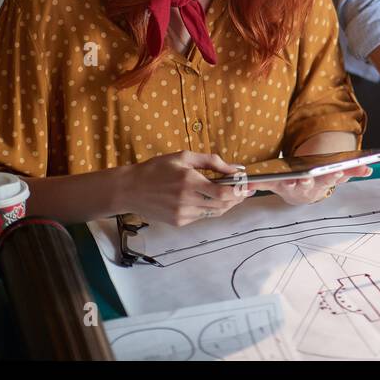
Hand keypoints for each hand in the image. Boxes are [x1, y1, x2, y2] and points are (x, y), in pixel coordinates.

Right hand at [121, 150, 250, 226]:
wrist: (130, 190)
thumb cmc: (157, 169)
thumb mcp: (184, 157)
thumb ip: (212, 162)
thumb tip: (235, 168)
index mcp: (189, 182)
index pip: (223, 193)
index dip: (240, 191)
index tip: (249, 186)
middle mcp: (187, 201)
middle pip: (222, 205)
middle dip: (237, 198)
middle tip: (245, 191)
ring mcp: (182, 214)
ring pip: (214, 213)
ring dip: (226, 205)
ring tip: (231, 195)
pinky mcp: (178, 222)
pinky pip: (202, 216)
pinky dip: (210, 209)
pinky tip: (210, 200)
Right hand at [253, 165, 372, 205]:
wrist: (302, 192)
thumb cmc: (286, 183)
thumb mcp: (272, 183)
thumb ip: (257, 182)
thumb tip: (239, 183)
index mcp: (295, 186)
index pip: (293, 185)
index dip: (295, 182)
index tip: (296, 179)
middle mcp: (311, 186)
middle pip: (317, 183)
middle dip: (323, 178)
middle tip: (330, 173)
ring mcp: (326, 182)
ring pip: (335, 179)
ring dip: (344, 174)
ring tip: (355, 168)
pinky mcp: (337, 178)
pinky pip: (349, 174)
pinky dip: (358, 171)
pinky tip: (369, 168)